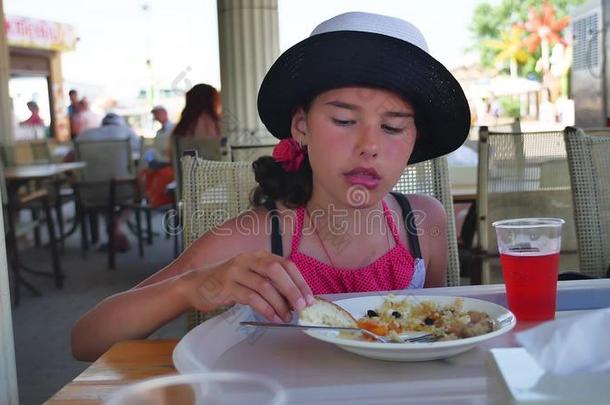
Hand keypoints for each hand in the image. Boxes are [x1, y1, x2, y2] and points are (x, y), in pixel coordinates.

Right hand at [176, 250, 313, 321]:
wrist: (197, 285)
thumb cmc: (229, 282)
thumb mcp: (252, 276)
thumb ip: (271, 283)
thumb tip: (295, 299)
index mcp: (259, 255)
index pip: (285, 265)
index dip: (300, 281)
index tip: (309, 298)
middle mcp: (248, 259)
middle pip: (276, 271)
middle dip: (292, 290)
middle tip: (301, 307)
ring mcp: (236, 271)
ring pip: (264, 286)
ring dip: (279, 304)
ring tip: (286, 317)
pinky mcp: (227, 285)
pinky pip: (251, 297)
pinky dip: (265, 308)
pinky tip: (272, 317)